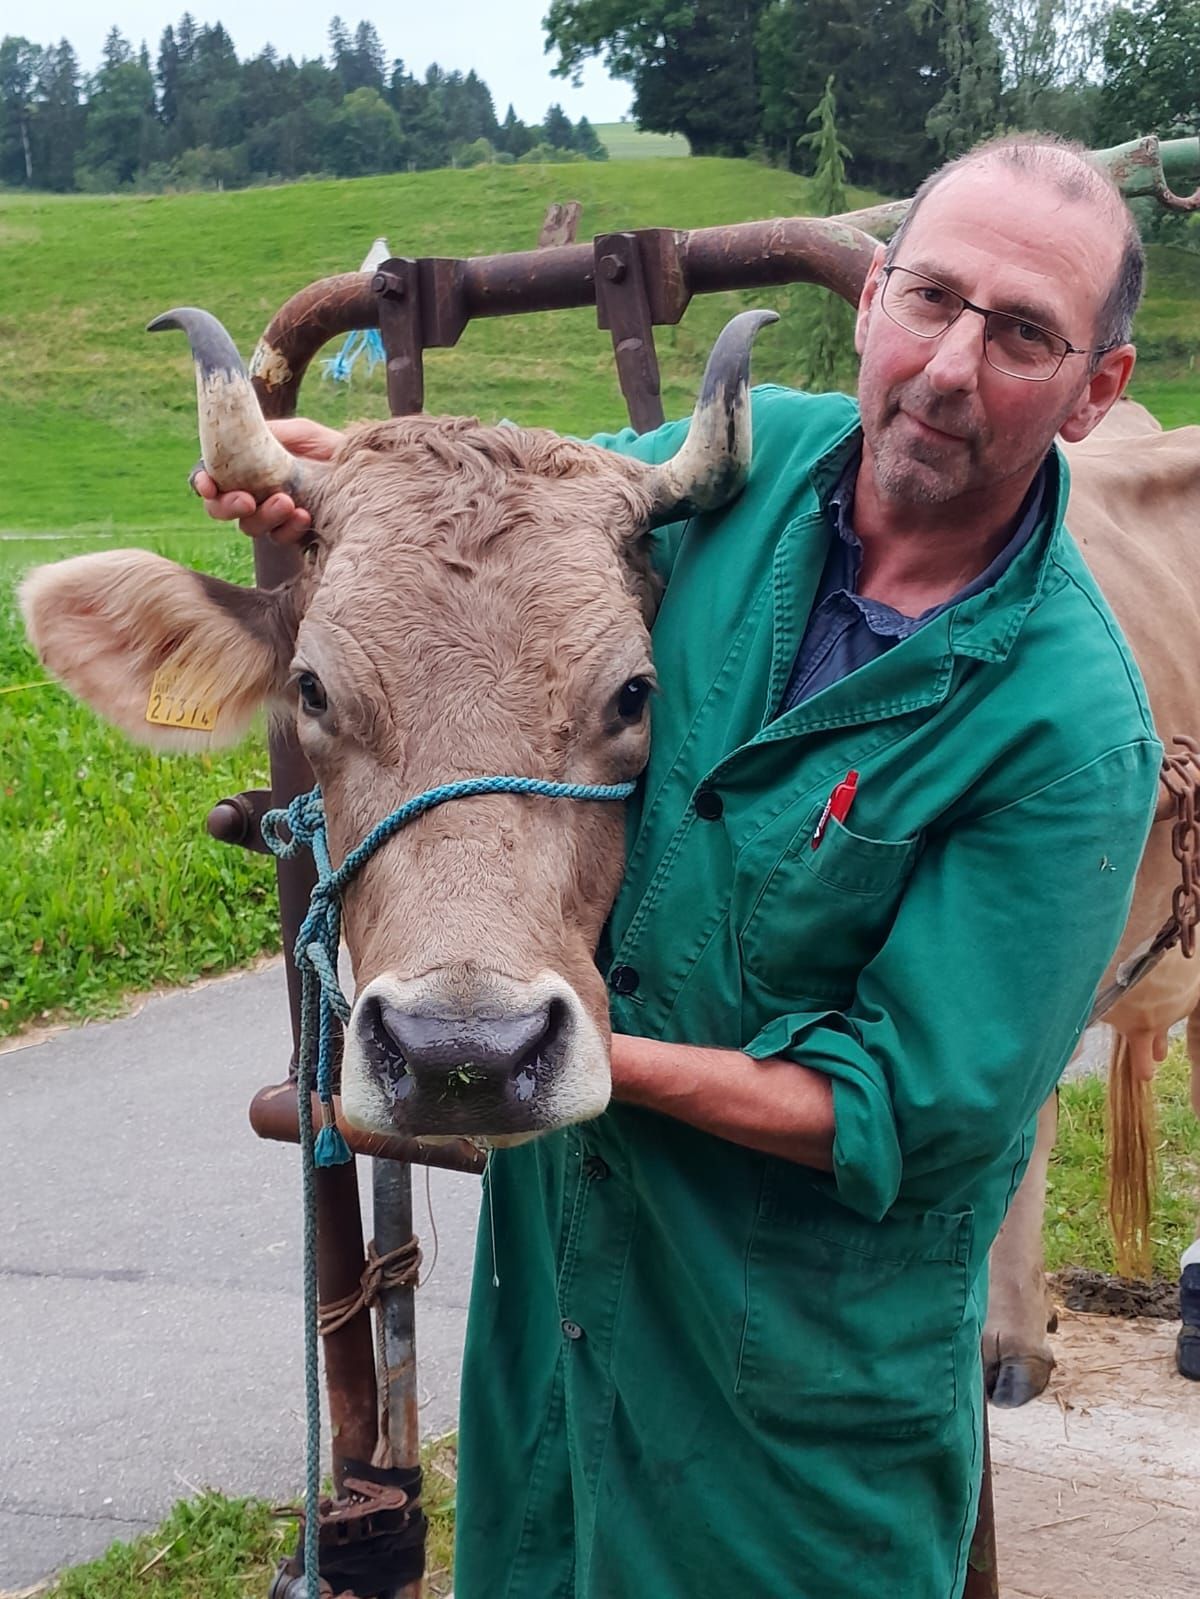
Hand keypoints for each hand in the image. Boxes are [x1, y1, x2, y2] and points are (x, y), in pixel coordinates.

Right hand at [192, 417, 342, 541]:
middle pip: (221, 509)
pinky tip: (304, 515)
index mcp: (245, 468)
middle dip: (229, 506)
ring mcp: (273, 519)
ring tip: (287, 502)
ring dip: (264, 515)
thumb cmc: (329, 448)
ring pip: (250, 527)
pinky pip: (281, 539)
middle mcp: (253, 495)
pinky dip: (289, 528)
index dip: (202, 483)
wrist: (367, 469)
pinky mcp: (295, 536)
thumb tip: (244, 436)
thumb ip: (271, 434)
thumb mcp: (301, 433)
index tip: (207, 485)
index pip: (213, 478)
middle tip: (247, 500)